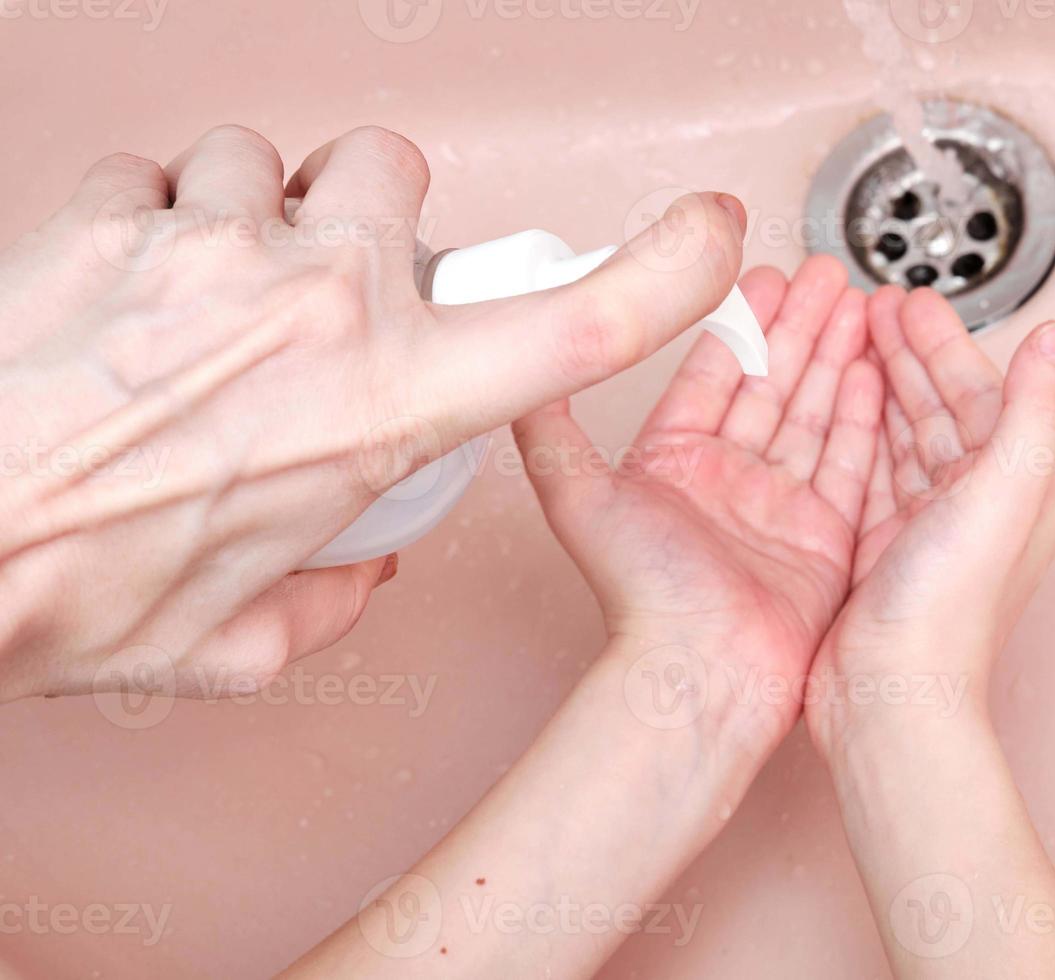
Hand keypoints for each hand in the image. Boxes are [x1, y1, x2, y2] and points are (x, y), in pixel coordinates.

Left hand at [0, 124, 744, 702]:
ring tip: (208, 299)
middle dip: (373, 219)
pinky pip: (160, 174)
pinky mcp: (115, 218)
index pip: (583, 320)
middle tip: (329, 288)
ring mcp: (216, 243)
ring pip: (273, 161)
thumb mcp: (243, 643)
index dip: (671, 265)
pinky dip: (155, 220)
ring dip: (256, 216)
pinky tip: (132, 290)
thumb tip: (357, 559)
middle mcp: (324, 298)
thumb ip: (332, 598)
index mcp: (390, 406)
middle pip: (401, 174)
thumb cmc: (73, 592)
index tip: (710, 232)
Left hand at [512, 255, 882, 750]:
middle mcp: (730, 481)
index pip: (717, 372)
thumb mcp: (579, 498)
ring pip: (814, 411)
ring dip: (836, 355)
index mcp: (676, 464)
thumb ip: (553, 431)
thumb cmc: (644, 597)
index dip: (744, 320)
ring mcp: (781, 507)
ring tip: (856, 304)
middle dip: (801, 324)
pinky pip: (850, 461)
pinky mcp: (827, 538)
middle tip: (824, 273)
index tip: (764, 274)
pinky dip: (863, 414)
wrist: (702, 670)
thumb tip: (521, 377)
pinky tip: (874, 368)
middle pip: (773, 382)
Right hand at [805, 285, 1054, 755]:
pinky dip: (850, 432)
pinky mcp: (877, 549)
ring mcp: (923, 528)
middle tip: (870, 306)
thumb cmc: (948, 615)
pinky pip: (865, 470)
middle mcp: (973, 505)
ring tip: (845, 340)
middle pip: (935, 406)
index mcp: (1014, 487)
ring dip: (874, 383)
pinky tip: (830, 408)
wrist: (890, 695)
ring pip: (898, 434)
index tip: (910, 299)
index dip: (941, 341)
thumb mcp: (1005, 493)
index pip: (977, 391)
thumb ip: (1034, 410)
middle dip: (904, 352)